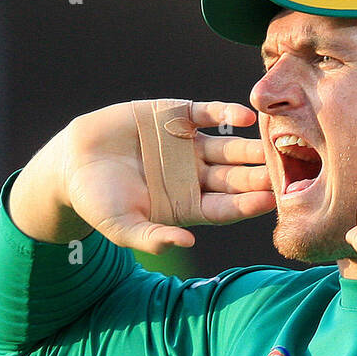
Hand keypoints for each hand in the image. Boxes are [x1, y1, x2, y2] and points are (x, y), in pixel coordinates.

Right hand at [61, 100, 274, 253]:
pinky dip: (226, 112)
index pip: (225, 208)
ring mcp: (188, 146)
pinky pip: (208, 114)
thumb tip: (186, 243)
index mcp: (188, 207)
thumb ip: (152, 236)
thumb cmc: (98, 202)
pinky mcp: (176, 116)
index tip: (270, 202)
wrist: (72, 162)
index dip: (246, 205)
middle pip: (234, 178)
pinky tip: (245, 115)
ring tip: (272, 143)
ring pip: (228, 147)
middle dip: (258, 176)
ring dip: (251, 147)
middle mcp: (195, 177)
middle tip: (284, 172)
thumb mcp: (122, 227)